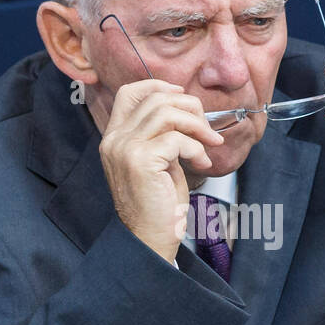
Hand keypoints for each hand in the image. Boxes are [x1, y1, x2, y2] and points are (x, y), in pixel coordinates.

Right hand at [98, 79, 224, 261]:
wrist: (149, 238)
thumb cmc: (157, 204)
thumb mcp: (158, 160)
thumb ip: (162, 134)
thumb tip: (187, 110)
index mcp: (115, 137)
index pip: (130, 93)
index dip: (159, 86)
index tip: (184, 97)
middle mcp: (115, 140)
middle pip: (155, 98)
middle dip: (189, 107)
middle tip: (207, 129)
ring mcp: (125, 149)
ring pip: (167, 113)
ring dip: (197, 126)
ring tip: (209, 145)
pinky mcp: (141, 161)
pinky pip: (177, 139)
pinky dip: (196, 148)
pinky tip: (201, 163)